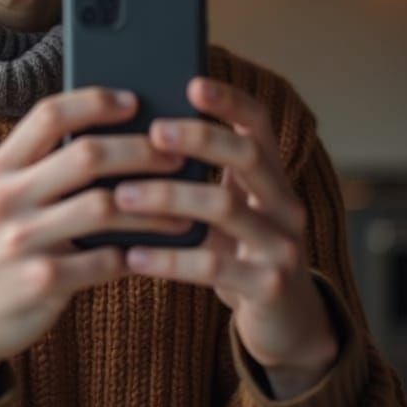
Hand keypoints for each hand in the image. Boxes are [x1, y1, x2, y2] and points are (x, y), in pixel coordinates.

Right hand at [0, 87, 186, 396]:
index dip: (96, 102)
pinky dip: (135, 254)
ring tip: (182, 210)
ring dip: (153, 207)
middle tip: (177, 156)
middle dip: (142, 151)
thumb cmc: (0, 247)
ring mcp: (22, 240)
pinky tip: (155, 252)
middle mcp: (7, 197)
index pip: (49, 114)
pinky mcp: (42, 281)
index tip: (134, 102)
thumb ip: (43, 167)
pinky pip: (105, 259)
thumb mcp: (5, 199)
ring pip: (105, 206)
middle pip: (87, 155)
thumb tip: (116, 135)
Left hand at [116, 77, 338, 399]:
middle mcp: (285, 204)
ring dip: (168, 197)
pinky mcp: (270, 287)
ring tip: (121, 195)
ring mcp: (283, 245)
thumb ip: (191, 178)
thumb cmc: (234, 252)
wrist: (282, 323)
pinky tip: (132, 255)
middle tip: (152, 132)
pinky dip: (168, 258)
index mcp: (270, 176)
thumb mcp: (219, 211)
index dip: (229, 100)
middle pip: (248, 155)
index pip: (259, 124)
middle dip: (199, 138)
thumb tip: (123, 138)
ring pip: (225, 207)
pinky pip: (214, 266)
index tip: (191, 83)